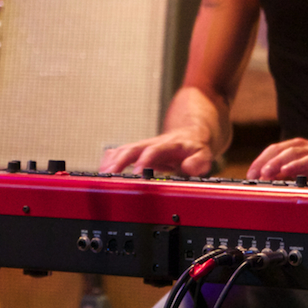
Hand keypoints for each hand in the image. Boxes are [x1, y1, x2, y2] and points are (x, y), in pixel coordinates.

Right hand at [99, 128, 215, 176]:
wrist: (192, 133)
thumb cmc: (195, 146)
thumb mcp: (205, 154)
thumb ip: (199, 162)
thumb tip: (189, 168)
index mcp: (169, 144)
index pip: (154, 150)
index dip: (144, 160)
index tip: (136, 173)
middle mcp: (154, 143)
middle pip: (133, 148)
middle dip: (120, 160)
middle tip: (110, 174)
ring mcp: (145, 146)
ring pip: (124, 149)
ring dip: (112, 161)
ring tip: (103, 174)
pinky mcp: (139, 150)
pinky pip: (121, 152)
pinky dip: (111, 159)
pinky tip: (103, 168)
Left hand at [247, 137, 307, 182]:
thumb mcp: (302, 163)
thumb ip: (283, 168)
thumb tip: (262, 177)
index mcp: (300, 148)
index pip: (276, 149)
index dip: (262, 160)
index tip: (251, 174)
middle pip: (290, 152)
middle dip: (275, 162)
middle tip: (262, 174)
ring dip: (294, 165)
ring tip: (282, 172)